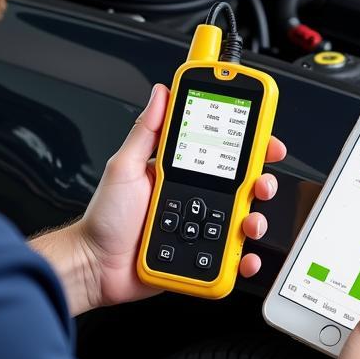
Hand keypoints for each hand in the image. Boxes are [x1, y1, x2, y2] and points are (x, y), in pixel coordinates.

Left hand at [78, 84, 286, 309]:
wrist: (96, 264)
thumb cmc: (106, 217)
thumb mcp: (124, 166)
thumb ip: (145, 130)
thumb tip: (161, 94)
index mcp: (181, 173)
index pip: (221, 152)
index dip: (247, 143)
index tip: (263, 136)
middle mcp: (195, 198)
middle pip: (242, 186)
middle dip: (262, 180)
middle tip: (260, 182)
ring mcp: (200, 228)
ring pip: (243, 221)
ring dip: (256, 220)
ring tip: (249, 222)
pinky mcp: (201, 257)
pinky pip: (231, 258)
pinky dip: (244, 259)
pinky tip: (243, 257)